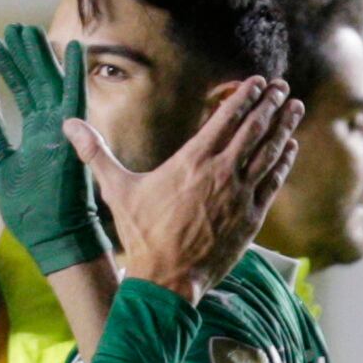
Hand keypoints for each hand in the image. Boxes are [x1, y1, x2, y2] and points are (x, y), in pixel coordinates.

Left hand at [0, 24, 108, 270]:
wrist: (55, 238)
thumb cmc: (34, 212)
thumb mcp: (3, 168)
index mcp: (38, 135)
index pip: (24, 93)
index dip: (11, 69)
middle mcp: (53, 129)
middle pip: (39, 82)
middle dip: (26, 55)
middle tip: (14, 29)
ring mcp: (65, 132)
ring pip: (52, 84)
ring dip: (41, 56)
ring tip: (27, 30)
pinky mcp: (73, 138)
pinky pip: (75, 100)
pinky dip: (74, 75)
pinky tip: (72, 49)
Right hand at [99, 79, 302, 301]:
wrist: (168, 280)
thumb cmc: (142, 235)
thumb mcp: (117, 190)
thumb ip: (96, 154)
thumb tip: (67, 125)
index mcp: (191, 162)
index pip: (225, 120)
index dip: (244, 97)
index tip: (259, 82)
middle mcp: (221, 174)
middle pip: (253, 130)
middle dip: (270, 105)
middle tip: (283, 86)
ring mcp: (240, 196)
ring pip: (268, 153)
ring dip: (283, 127)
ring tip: (295, 107)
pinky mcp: (251, 219)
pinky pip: (272, 183)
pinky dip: (283, 162)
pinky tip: (291, 147)